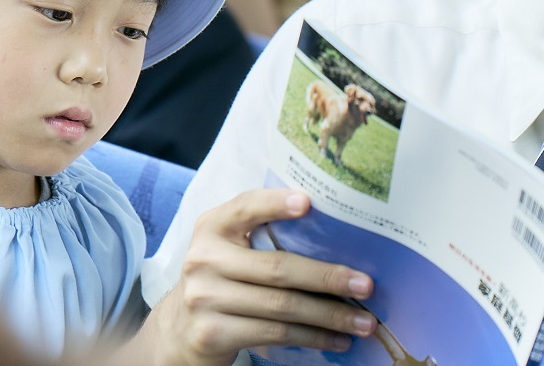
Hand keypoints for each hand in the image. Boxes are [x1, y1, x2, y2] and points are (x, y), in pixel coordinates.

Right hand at [136, 189, 375, 365]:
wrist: (178, 330)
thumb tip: (336, 233)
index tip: (309, 202)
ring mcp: (204, 298)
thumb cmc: (221, 280)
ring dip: (329, 316)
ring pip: (281, 306)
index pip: (246, 206)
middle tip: (366, 285)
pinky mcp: (212, 333)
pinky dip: (312, 337)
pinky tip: (337, 340)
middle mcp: (203, 258)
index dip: (277, 203)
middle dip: (327, 278)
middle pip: (277, 268)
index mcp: (212, 226)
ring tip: (363, 322)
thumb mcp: (230, 249)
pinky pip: (274, 334)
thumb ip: (262, 234)